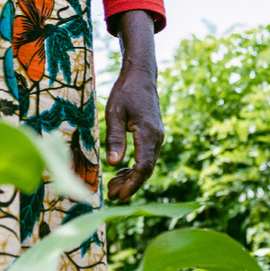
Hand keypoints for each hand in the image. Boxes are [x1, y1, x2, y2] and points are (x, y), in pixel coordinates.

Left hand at [104, 10, 162, 201]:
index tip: (119, 195)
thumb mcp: (114, 112)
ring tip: (113, 187)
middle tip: (112, 195)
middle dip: (130, 185)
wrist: (141, 76)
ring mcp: (157, 137)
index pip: (144, 167)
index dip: (132, 183)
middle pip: (146, 170)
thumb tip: (114, 164)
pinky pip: (146, 157)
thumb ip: (115, 138)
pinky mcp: (153, 135)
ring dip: (131, 178)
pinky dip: (134, 167)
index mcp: (148, 133)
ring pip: (147, 165)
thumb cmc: (126, 92)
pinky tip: (120, 172)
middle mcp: (157, 138)